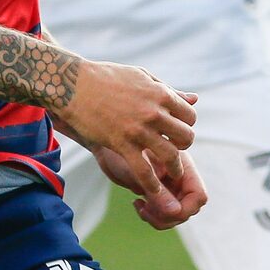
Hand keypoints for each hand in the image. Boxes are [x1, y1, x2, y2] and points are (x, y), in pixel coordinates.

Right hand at [56, 59, 196, 196]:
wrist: (74, 85)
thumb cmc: (108, 78)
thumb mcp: (143, 77)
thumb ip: (169, 90)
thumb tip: (195, 99)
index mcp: (161, 94)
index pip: (190, 116)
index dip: (186, 125)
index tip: (176, 130)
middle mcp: (154, 113)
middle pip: (186, 137)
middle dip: (183, 145)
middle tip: (174, 149)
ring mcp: (139, 130)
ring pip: (171, 156)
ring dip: (175, 168)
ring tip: (172, 173)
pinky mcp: (122, 145)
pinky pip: (144, 171)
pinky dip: (153, 185)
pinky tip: (155, 192)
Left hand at [97, 145, 208, 229]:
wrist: (104, 137)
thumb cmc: (119, 144)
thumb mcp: (138, 169)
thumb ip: (159, 190)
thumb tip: (176, 212)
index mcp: (181, 166)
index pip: (198, 196)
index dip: (186, 209)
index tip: (165, 210)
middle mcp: (178, 177)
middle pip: (187, 209)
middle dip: (168, 216)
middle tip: (145, 210)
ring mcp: (167, 185)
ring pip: (174, 214)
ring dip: (159, 218)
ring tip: (140, 207)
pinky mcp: (155, 191)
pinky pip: (160, 212)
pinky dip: (151, 215)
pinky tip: (136, 203)